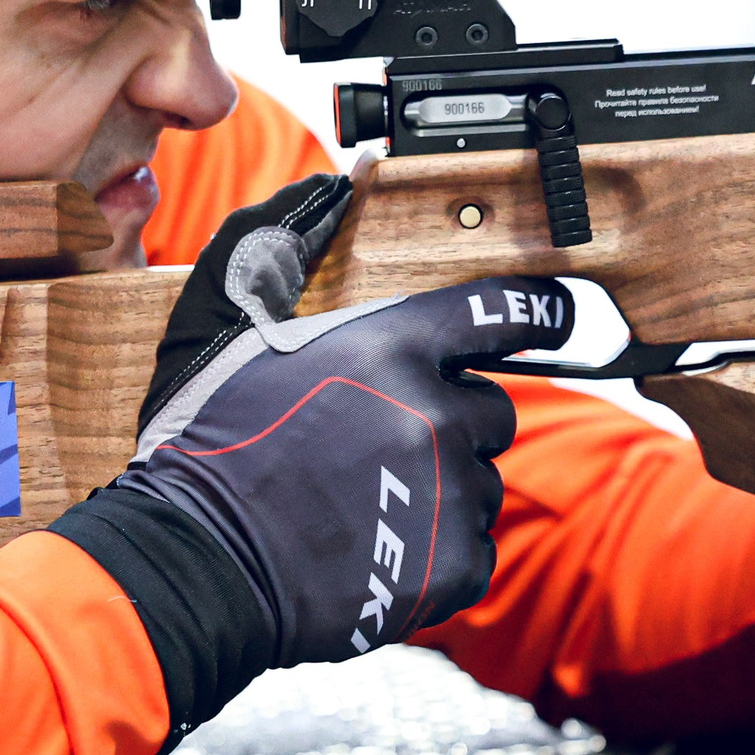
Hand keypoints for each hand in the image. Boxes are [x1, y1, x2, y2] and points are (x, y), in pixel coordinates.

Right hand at [49, 174, 571, 747]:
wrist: (197, 563)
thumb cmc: (203, 446)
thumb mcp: (219, 325)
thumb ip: (274, 245)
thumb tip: (326, 189)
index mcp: (388, 347)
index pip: (499, 311)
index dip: (538, 310)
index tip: (557, 316)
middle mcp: (432, 414)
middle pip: (490, 410)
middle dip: (448, 422)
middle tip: (376, 447)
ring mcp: (447, 494)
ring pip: (480, 482)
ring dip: (439, 490)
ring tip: (365, 504)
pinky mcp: (451, 565)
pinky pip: (473, 548)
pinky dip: (435, 553)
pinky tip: (376, 550)